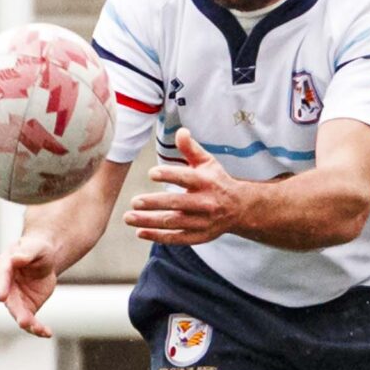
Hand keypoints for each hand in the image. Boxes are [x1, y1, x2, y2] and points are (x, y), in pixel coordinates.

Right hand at [0, 227, 62, 337]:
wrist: (44, 258)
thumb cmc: (37, 249)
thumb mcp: (35, 248)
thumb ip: (26, 253)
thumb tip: (18, 258)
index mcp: (4, 267)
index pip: (2, 277)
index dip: (2, 287)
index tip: (1, 297)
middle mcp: (6, 285)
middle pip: (10, 300)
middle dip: (16, 312)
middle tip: (23, 321)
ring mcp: (15, 298)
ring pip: (19, 313)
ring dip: (28, 323)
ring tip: (38, 330)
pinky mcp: (27, 307)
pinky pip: (31, 320)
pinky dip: (38, 328)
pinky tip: (47, 333)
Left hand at [125, 130, 244, 244]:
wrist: (240, 208)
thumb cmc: (217, 181)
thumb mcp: (208, 163)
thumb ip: (191, 149)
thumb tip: (180, 131)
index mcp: (207, 182)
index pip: (187, 178)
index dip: (170, 175)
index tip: (151, 173)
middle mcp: (206, 202)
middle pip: (178, 203)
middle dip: (155, 203)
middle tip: (134, 201)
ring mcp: (203, 221)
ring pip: (174, 222)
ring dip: (150, 221)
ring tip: (129, 217)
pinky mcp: (200, 235)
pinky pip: (178, 238)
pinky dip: (158, 237)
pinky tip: (140, 232)